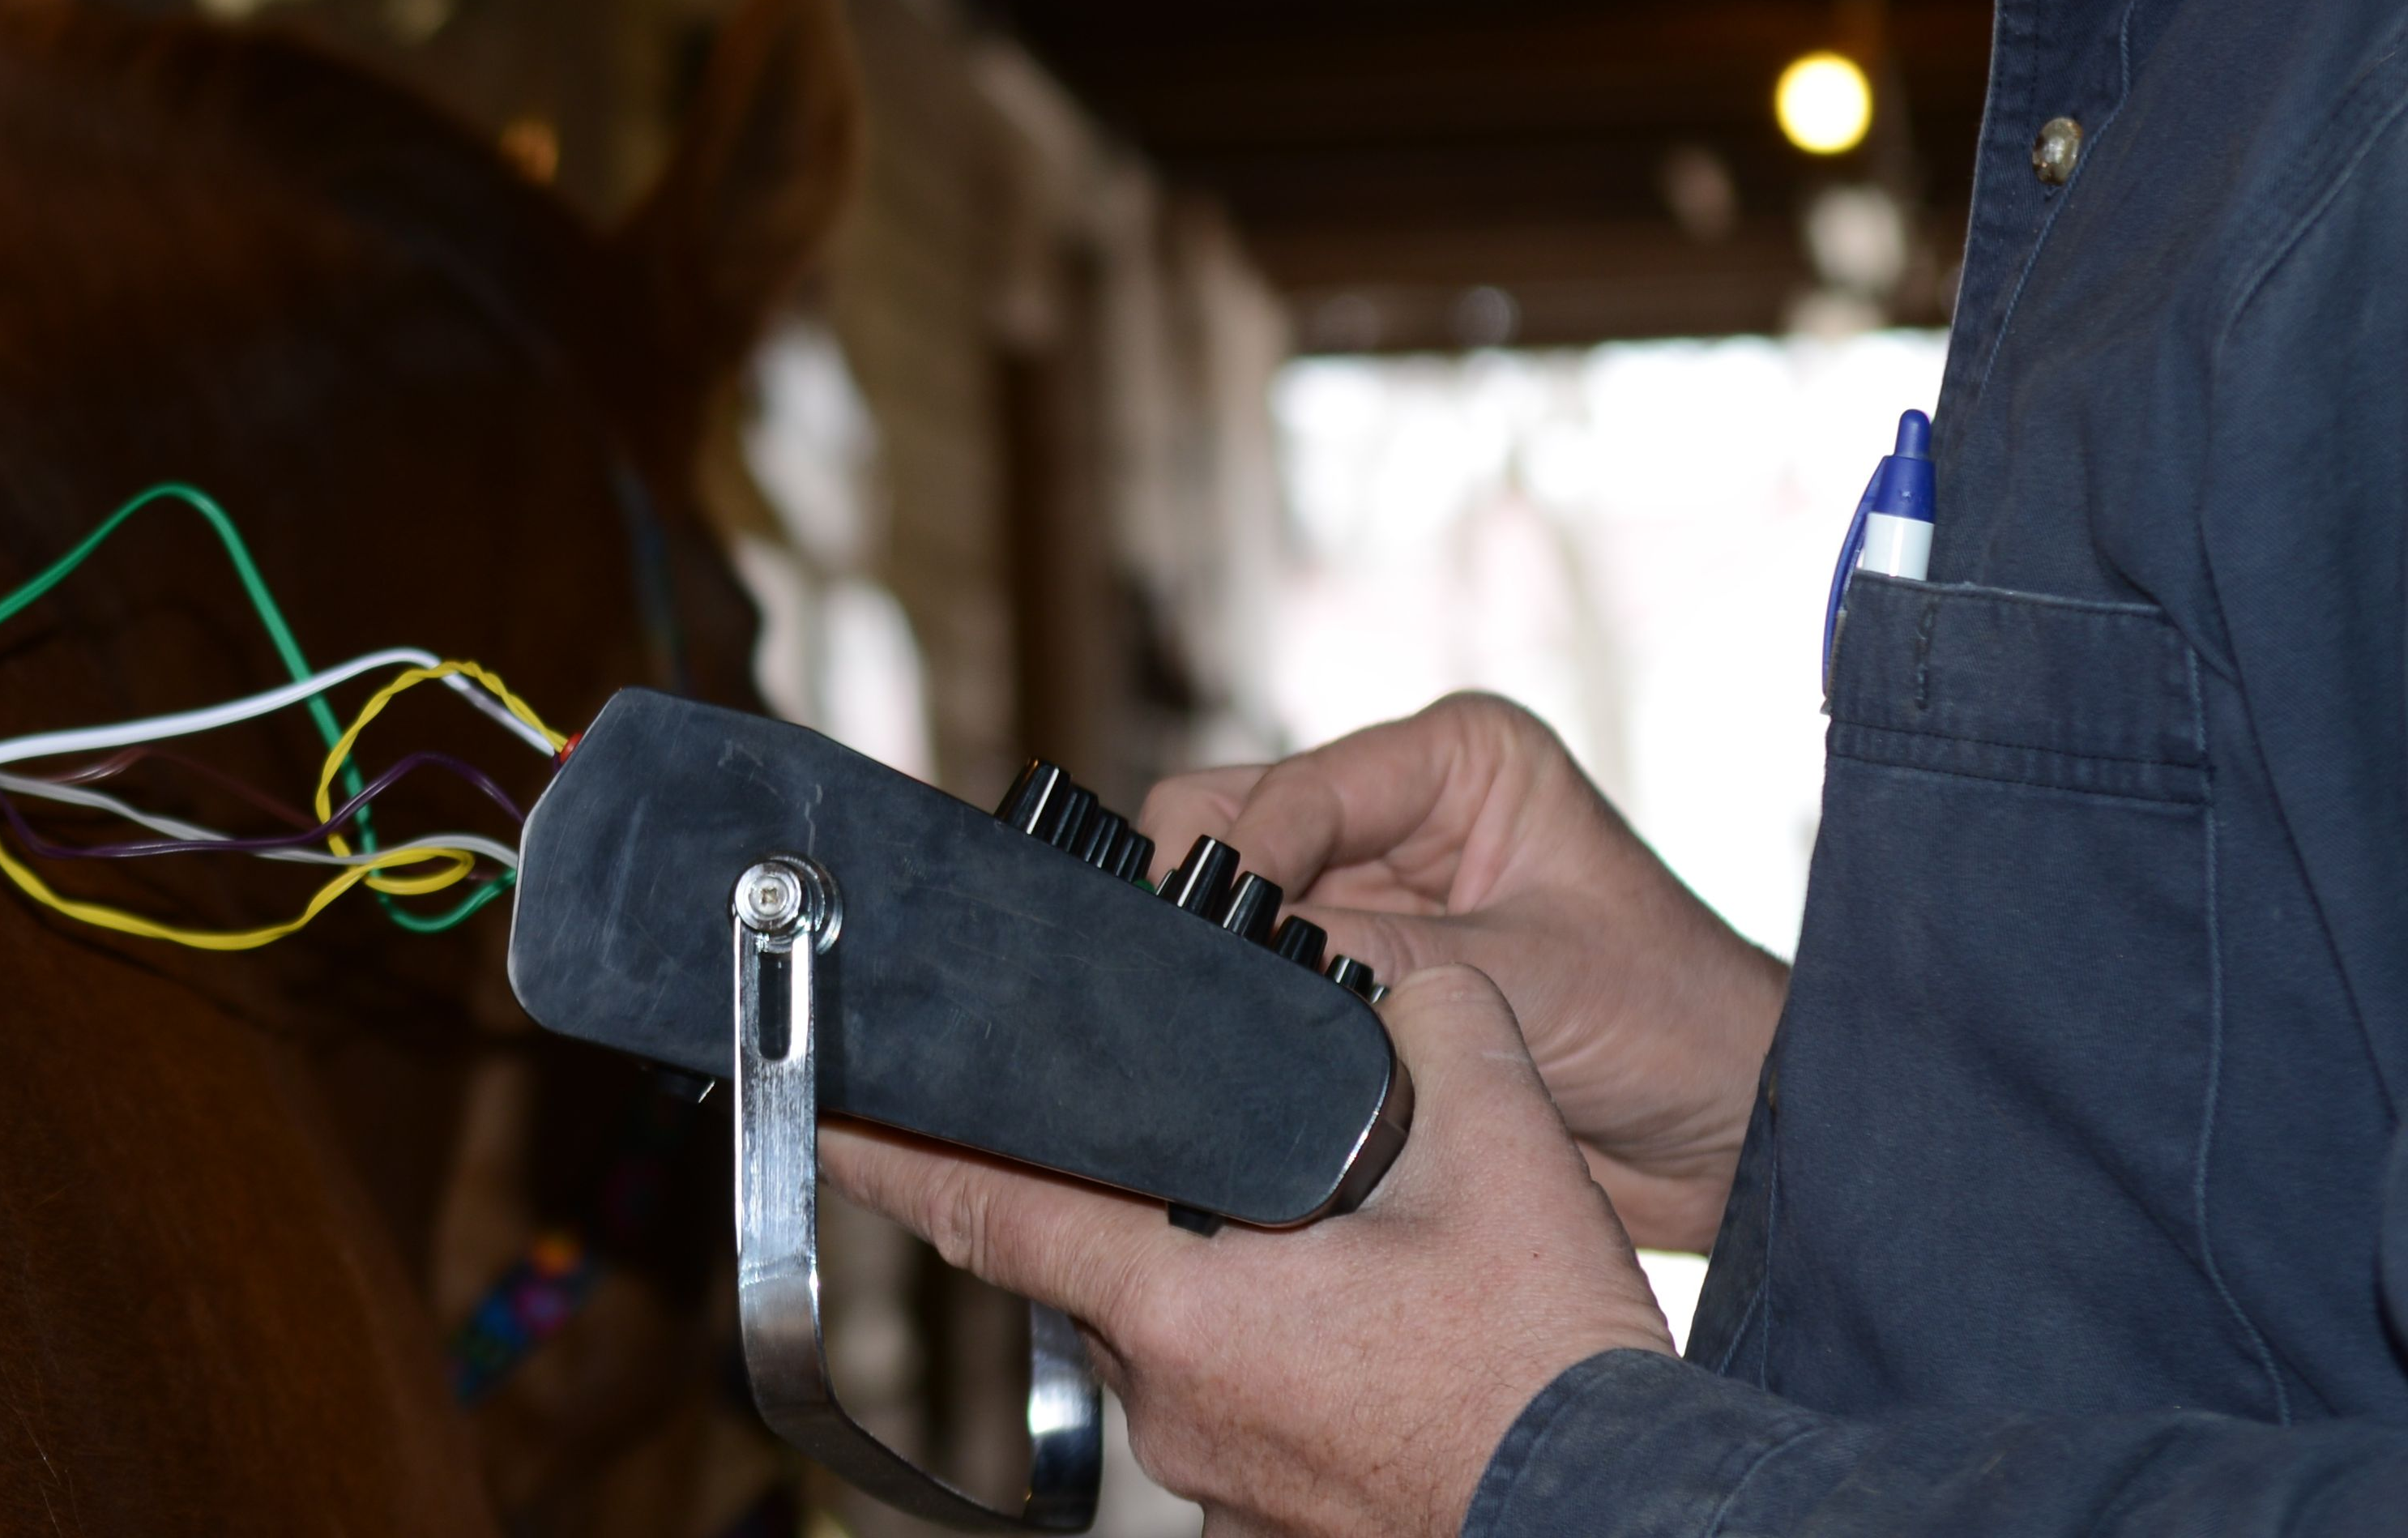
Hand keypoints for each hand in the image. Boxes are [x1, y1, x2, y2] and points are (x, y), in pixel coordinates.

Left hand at [825, 965, 1668, 1537]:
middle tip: (1175, 1134)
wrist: (1639, 1527)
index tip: (824, 1102)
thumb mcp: (1496, 1141)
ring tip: (1325, 1240)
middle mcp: (1173, 1407)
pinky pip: (1244, 1407)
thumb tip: (1395, 981)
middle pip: (1094, 1259)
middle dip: (1124, 1187)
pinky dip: (1277, 1353)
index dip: (892, 1145)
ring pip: (1176, 1336)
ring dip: (1220, 1277)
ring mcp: (1224, 1483)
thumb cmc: (1550, 1372)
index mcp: (1177, 1306)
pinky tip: (1366, 1327)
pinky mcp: (1283, 1525)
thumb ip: (1423, 1020)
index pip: (983, 1206)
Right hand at [1141, 696, 1782, 1248]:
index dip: (1244, 860)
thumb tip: (1251, 968)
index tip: (1203, 937)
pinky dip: (1251, 1005)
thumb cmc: (1678, 1027)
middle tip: (1198, 983)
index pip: (1296, 786)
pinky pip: (1266, 970)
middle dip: (1213, 896)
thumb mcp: (1534, 980)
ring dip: (1230, 955)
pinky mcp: (1361, 965)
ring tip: (1221, 1023)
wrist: (1735, 1138)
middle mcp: (1400, 805)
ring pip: (1232, 894)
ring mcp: (1374, 886)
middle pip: (1236, 818)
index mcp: (1455, 756)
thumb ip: (1387, 962)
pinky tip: (1249, 1051)